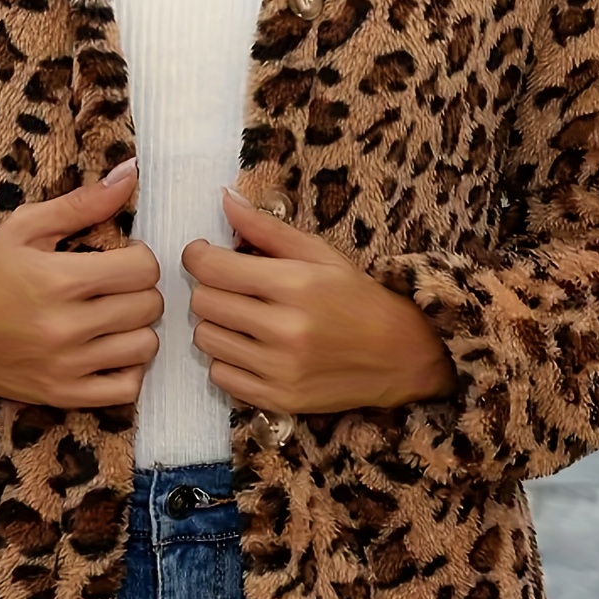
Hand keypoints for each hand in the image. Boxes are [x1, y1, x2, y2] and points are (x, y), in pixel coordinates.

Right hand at [0, 161, 162, 407]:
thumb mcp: (23, 228)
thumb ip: (81, 203)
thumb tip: (130, 172)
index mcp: (59, 280)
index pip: (144, 269)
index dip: (139, 257)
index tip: (120, 258)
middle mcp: (65, 327)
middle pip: (149, 306)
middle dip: (139, 290)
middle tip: (115, 287)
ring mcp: (65, 366)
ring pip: (145, 348)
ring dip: (137, 329)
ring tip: (114, 318)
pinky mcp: (61, 395)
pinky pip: (127, 390)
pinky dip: (128, 371)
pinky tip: (110, 352)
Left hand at [181, 187, 456, 414]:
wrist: (400, 356)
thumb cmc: (358, 298)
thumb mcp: (319, 254)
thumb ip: (267, 229)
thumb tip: (224, 200)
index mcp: (295, 284)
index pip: (211, 268)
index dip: (198, 256)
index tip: (205, 254)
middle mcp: (284, 329)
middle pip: (202, 303)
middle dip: (210, 288)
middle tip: (231, 286)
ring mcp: (280, 369)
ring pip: (205, 339)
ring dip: (216, 324)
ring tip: (243, 318)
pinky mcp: (278, 399)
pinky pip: (220, 375)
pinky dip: (227, 360)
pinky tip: (251, 348)